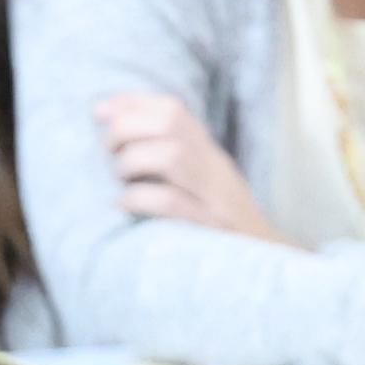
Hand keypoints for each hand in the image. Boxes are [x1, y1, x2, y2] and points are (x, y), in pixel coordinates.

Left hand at [91, 91, 278, 242]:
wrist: (264, 261)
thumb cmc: (217, 223)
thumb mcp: (201, 183)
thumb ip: (168, 156)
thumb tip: (112, 128)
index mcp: (209, 156)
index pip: (173, 110)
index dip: (132, 103)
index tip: (100, 111)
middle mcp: (214, 169)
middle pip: (171, 124)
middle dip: (128, 128)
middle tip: (108, 149)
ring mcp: (214, 199)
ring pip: (173, 157)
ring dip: (133, 160)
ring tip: (119, 177)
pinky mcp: (209, 229)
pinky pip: (171, 203)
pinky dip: (139, 198)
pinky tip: (123, 204)